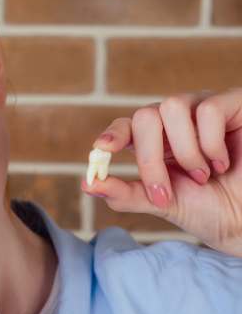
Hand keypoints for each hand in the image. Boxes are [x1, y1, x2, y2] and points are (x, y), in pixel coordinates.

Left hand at [81, 87, 241, 257]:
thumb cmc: (209, 209)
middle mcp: (176, 121)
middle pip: (145, 116)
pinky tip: (224, 162)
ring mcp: (203, 109)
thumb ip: (126, 194)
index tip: (102, 150)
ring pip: (172, 107)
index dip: (113, 133)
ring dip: (185, 152)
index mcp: (155, 140)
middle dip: (150, 158)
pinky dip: (211, 143)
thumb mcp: (163, 203)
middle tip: (166, 192)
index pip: (127, 125)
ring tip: (204, 175)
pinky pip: (208, 110)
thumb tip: (86, 184)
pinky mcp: (233, 105)